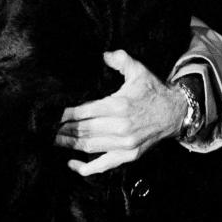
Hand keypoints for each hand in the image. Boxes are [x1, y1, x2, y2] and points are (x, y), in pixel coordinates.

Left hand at [54, 50, 186, 175]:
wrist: (176, 113)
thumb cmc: (152, 91)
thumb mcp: (138, 70)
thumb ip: (120, 59)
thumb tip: (104, 54)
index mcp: (119, 105)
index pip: (84, 112)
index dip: (65, 114)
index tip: (51, 114)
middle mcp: (121, 127)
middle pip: (83, 130)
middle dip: (62, 129)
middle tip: (45, 128)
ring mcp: (125, 144)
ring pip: (89, 146)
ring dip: (68, 144)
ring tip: (52, 140)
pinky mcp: (129, 156)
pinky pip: (103, 165)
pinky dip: (86, 167)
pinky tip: (71, 163)